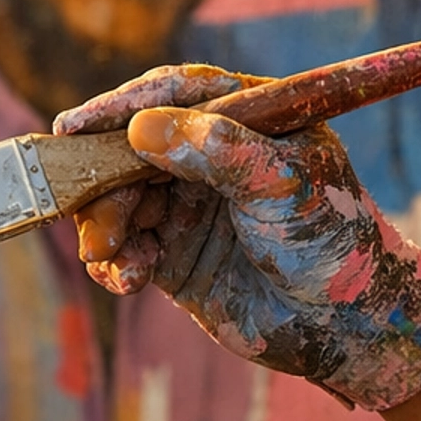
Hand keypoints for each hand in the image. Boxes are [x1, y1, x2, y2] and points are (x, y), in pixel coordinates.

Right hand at [56, 67, 420, 410]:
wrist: (346, 327)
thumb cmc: (331, 242)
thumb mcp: (284, 186)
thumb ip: (221, 154)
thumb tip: (145, 127)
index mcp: (248, 118)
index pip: (176, 93)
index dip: (122, 105)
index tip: (74, 125)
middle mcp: (213, 154)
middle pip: (132, 147)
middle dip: (103, 178)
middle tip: (87, 211)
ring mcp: (190, 203)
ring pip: (119, 198)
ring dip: (105, 226)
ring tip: (115, 258)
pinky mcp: (175, 253)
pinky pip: (125, 246)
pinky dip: (116, 261)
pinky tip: (130, 279)